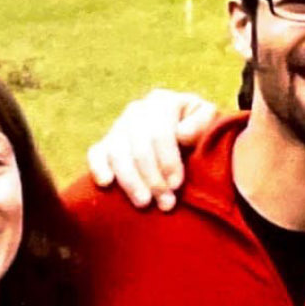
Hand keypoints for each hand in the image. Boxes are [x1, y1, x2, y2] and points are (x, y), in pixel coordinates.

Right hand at [86, 89, 222, 210]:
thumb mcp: (209, 122)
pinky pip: (96, 154)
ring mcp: (119, 127)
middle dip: (152, 177)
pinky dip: (99, 167)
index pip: (160, 132)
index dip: (168, 160)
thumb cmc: (200, 133)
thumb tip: (181, 134)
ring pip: (117, 152)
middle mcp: (136, 111)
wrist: (188, 141)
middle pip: (138, 146)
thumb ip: (202, 123)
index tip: (177, 185)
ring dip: (130, 181)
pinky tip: (106, 183)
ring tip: (144, 203)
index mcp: (162, 102)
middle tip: (165, 203)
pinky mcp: (105, 145)